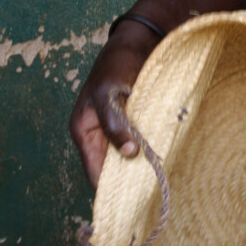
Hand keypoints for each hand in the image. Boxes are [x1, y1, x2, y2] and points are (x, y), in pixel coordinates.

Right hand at [69, 23, 160, 187]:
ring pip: (126, 160)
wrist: (139, 42)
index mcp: (82, 131)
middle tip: (151, 192)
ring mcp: (114, 131)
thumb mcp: (109, 94)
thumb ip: (114, 124)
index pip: (94, 173)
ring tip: (159, 179)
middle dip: (128, 180)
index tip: (132, 204)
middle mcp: (96, 135)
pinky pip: (138, 147)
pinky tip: (163, 161)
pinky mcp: (132, 125)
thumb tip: (128, 154)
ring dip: (140, 167)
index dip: (110, 190)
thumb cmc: (118, 64)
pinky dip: (148, 154)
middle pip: (110, 170)